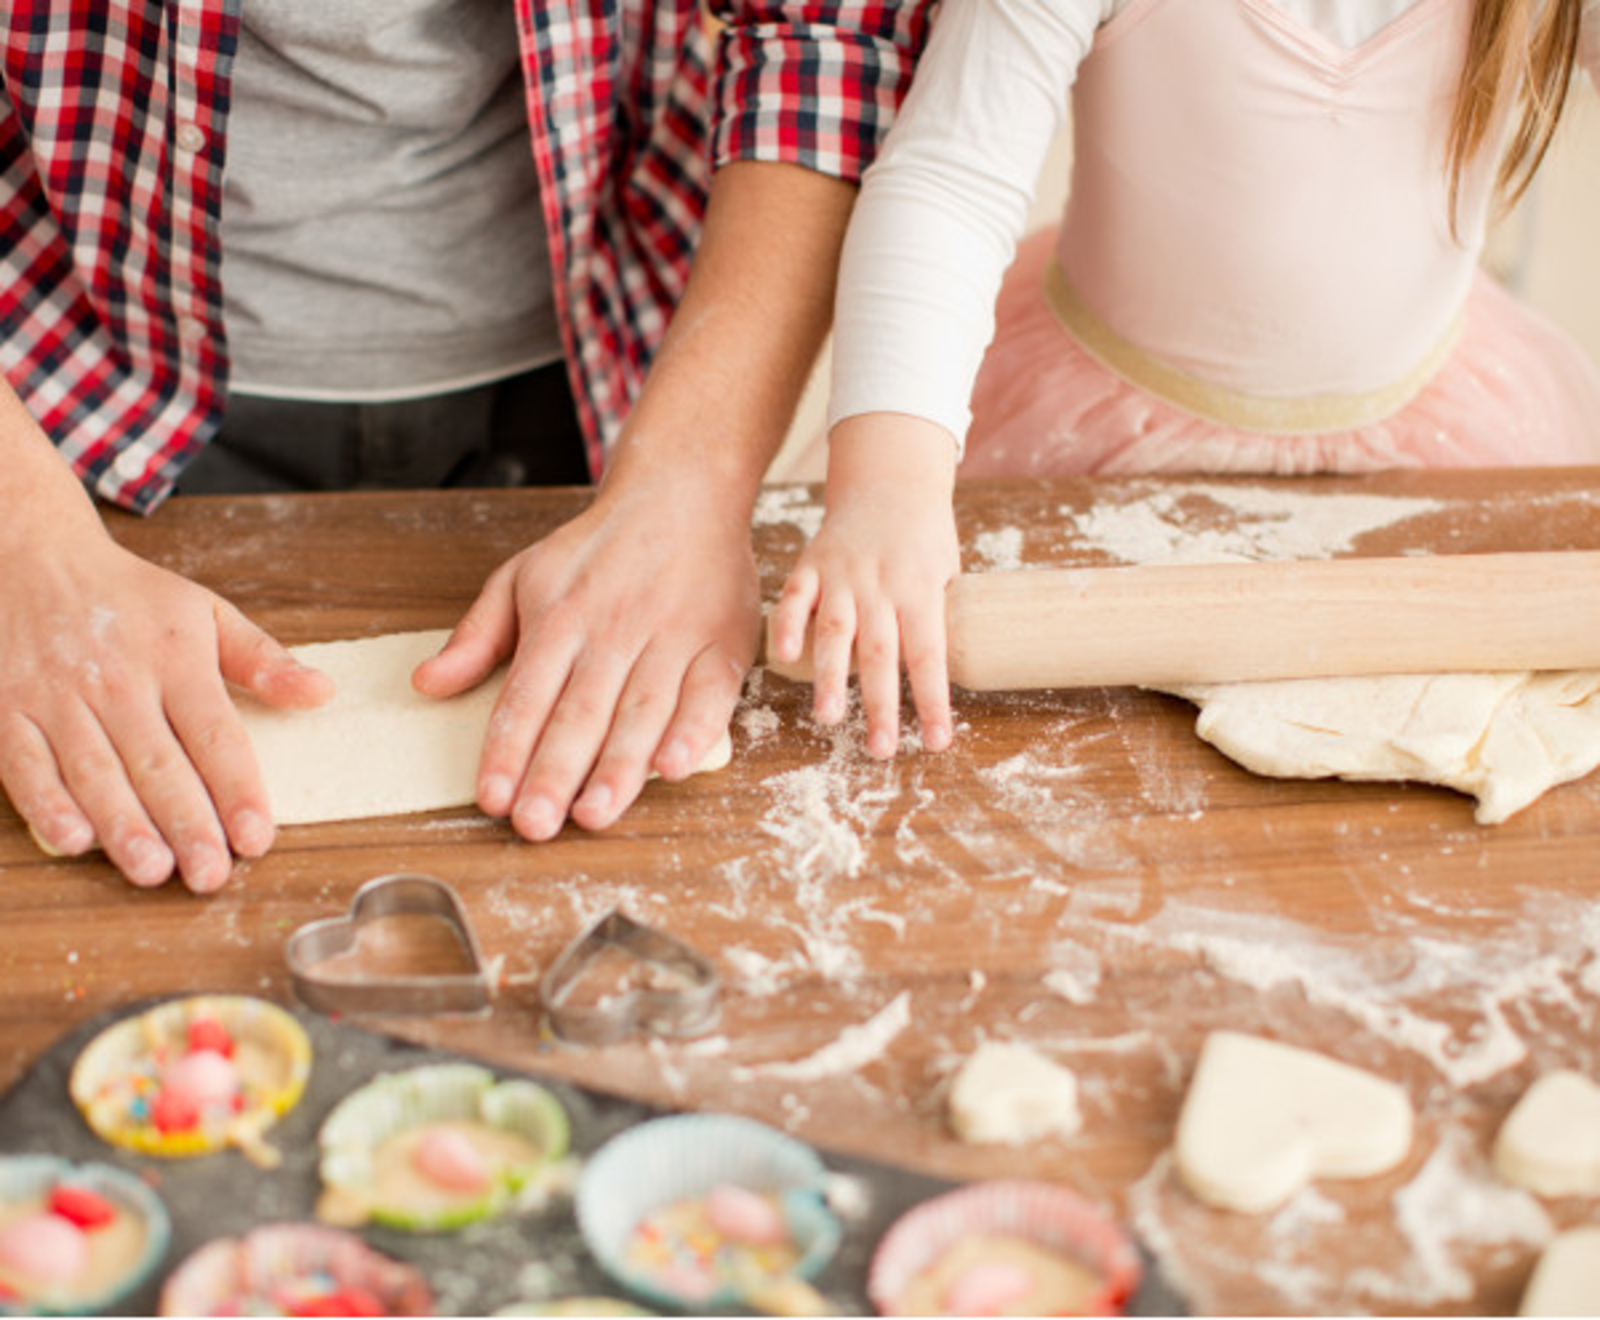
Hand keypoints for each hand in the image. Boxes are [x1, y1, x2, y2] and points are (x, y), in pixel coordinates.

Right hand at [0, 528, 332, 890]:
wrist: (30, 554)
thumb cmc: (130, 597)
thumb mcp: (205, 612)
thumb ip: (263, 660)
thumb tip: (322, 692)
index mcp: (175, 659)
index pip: (215, 735)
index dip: (238, 789)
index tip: (258, 838)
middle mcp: (118, 682)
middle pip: (159, 764)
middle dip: (188, 823)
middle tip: (211, 875)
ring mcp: (58, 698)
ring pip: (95, 772)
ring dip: (124, 825)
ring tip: (154, 871)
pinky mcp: (8, 710)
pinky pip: (26, 765)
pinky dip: (48, 803)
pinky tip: (75, 840)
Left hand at [413, 473, 760, 839]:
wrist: (683, 491)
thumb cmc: (599, 547)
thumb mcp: (523, 576)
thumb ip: (477, 635)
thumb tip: (426, 684)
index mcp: (561, 616)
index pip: (527, 695)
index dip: (508, 749)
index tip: (491, 798)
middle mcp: (615, 629)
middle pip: (580, 712)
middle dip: (555, 772)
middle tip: (536, 824)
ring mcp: (672, 637)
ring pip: (642, 712)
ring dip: (619, 767)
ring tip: (594, 814)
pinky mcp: (723, 643)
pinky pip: (709, 695)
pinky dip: (694, 732)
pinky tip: (673, 768)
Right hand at [768, 414, 959, 757]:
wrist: (890, 482)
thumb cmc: (924, 540)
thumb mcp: (947, 573)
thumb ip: (937, 620)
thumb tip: (936, 681)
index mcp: (921, 590)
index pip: (929, 655)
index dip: (932, 701)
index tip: (936, 742)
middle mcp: (881, 586)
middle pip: (881, 654)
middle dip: (880, 706)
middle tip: (879, 750)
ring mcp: (843, 575)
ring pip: (836, 632)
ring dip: (830, 678)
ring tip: (828, 719)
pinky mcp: (811, 565)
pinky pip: (795, 597)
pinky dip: (786, 624)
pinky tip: (783, 657)